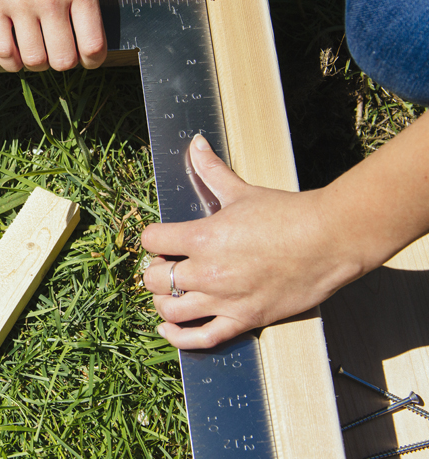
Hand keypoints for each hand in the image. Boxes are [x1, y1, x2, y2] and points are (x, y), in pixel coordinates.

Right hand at [0, 0, 138, 71]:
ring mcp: (20, 5)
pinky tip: (14, 52)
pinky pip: (3, 51)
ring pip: (33, 59)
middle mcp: (52, 1)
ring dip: (37, 61)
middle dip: (63, 61)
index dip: (93, 59)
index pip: (93, 46)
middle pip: (63, 60)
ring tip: (36, 50)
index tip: (87, 55)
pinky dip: (10, 60)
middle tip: (59, 51)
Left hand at [140, 134, 367, 348]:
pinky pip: (201, 338)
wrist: (329, 240)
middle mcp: (207, 271)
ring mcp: (224, 299)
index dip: (152, 238)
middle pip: (154, 279)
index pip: (151, 240)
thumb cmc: (287, 214)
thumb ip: (211, 170)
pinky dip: (178, 337)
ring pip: (170, 310)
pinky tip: (167, 329)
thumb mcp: (241, 191)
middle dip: (154, 272)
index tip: (160, 239)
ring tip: (169, 294)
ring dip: (163, 302)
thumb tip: (196, 143)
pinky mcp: (244, 319)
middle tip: (167, 266)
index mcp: (202, 236)